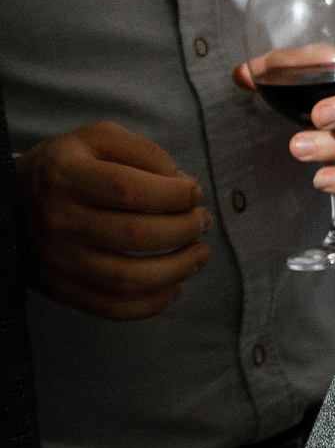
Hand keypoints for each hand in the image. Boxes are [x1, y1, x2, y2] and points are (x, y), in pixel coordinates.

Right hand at [15, 122, 212, 320]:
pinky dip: (152, 303)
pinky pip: (112, 307)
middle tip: (202, 222)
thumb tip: (183, 184)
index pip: (130, 190)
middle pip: (135, 236)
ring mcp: (57, 260)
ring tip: (200, 254)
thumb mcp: (99, 139)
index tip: (194, 193)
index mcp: (66, 176)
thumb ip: (145, 152)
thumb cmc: (70, 166)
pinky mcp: (60, 289)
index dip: (175, 194)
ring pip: (128, 278)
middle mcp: (58, 220)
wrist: (8, 202)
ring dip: (178, 269)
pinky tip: (175, 285)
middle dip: (185, 230)